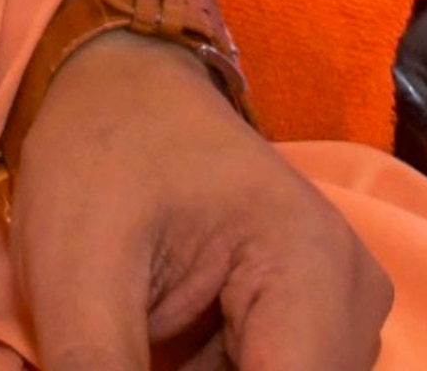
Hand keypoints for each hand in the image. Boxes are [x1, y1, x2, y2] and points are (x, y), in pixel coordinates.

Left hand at [11, 41, 389, 370]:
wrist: (122, 84)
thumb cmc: (99, 157)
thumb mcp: (75, 278)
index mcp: (307, 264)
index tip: (130, 367)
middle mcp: (351, 291)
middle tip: (125, 350)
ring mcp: (340, 308)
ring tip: (140, 339)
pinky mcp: (313, 320)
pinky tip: (160, 344)